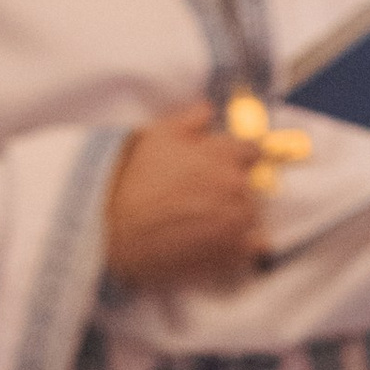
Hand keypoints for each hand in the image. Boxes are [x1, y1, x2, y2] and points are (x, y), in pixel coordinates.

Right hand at [106, 103, 263, 291]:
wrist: (115, 228)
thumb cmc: (135, 179)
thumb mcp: (158, 136)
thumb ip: (190, 121)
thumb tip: (208, 113)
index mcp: (225, 155)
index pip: (254, 151)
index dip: (241, 158)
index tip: (229, 166)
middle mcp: (237, 187)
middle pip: (252, 188)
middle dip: (234, 191)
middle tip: (206, 199)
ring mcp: (237, 224)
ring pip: (252, 219)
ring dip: (238, 220)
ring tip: (207, 225)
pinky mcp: (231, 256)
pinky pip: (252, 252)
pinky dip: (242, 250)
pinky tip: (220, 247)